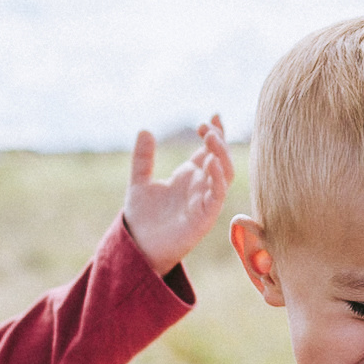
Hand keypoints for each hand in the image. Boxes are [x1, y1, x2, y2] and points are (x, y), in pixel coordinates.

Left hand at [124, 116, 235, 276]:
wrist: (138, 246)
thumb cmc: (142, 218)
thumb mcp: (139, 182)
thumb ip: (143, 158)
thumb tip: (145, 130)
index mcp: (188, 177)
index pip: (208, 151)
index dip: (215, 133)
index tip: (213, 116)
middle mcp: (200, 187)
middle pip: (220, 159)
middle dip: (218, 140)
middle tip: (206, 126)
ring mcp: (205, 201)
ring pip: (225, 174)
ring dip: (222, 155)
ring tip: (211, 136)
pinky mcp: (205, 217)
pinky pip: (218, 195)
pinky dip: (218, 178)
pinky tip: (211, 162)